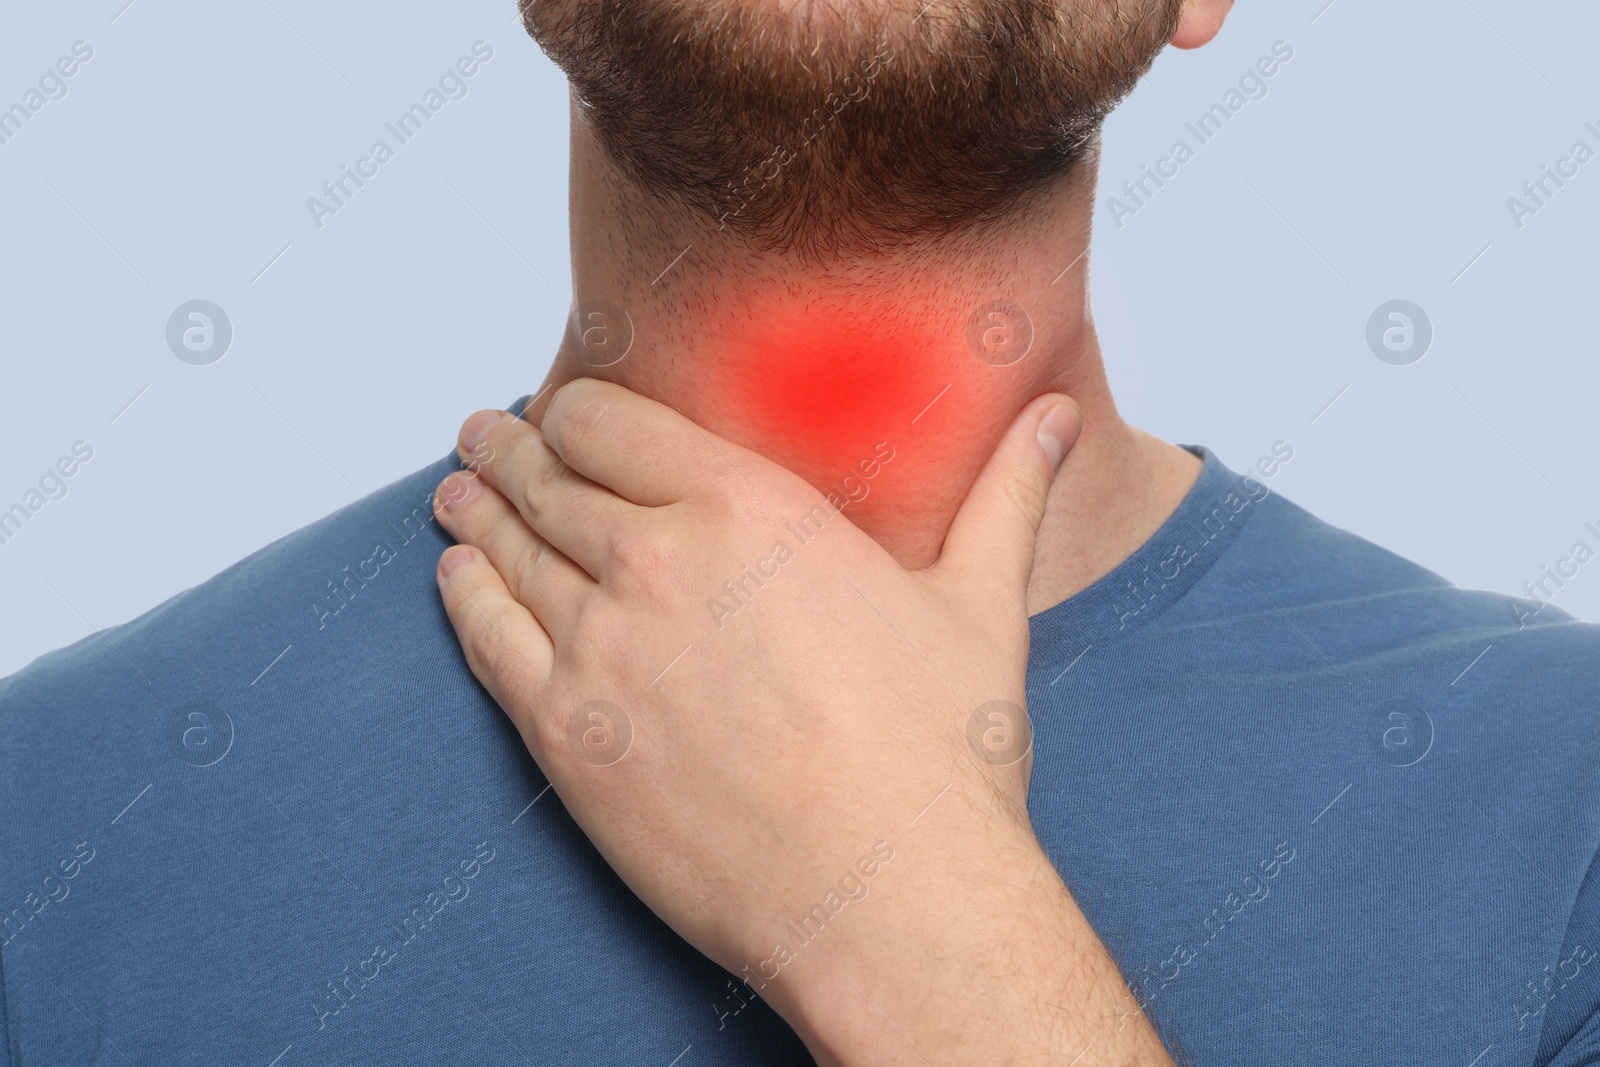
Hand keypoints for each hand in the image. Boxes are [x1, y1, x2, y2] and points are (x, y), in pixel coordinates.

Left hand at [431, 380, 1170, 1065]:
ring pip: (508, 551)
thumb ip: (1008, 494)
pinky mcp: (569, 735)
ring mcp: (602, 648)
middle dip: (512, 451)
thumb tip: (1058, 417)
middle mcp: (658, 561)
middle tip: (487, 436)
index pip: (613, 421)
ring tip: (457, 492)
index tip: (564, 410)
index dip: (577, 410)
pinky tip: (456, 576)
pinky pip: (488, 640)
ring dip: (475, 512)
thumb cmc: (939, 758)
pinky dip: (465, 596)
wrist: (889, 895)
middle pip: (549, 478)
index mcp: (748, 509)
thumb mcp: (980, 604)